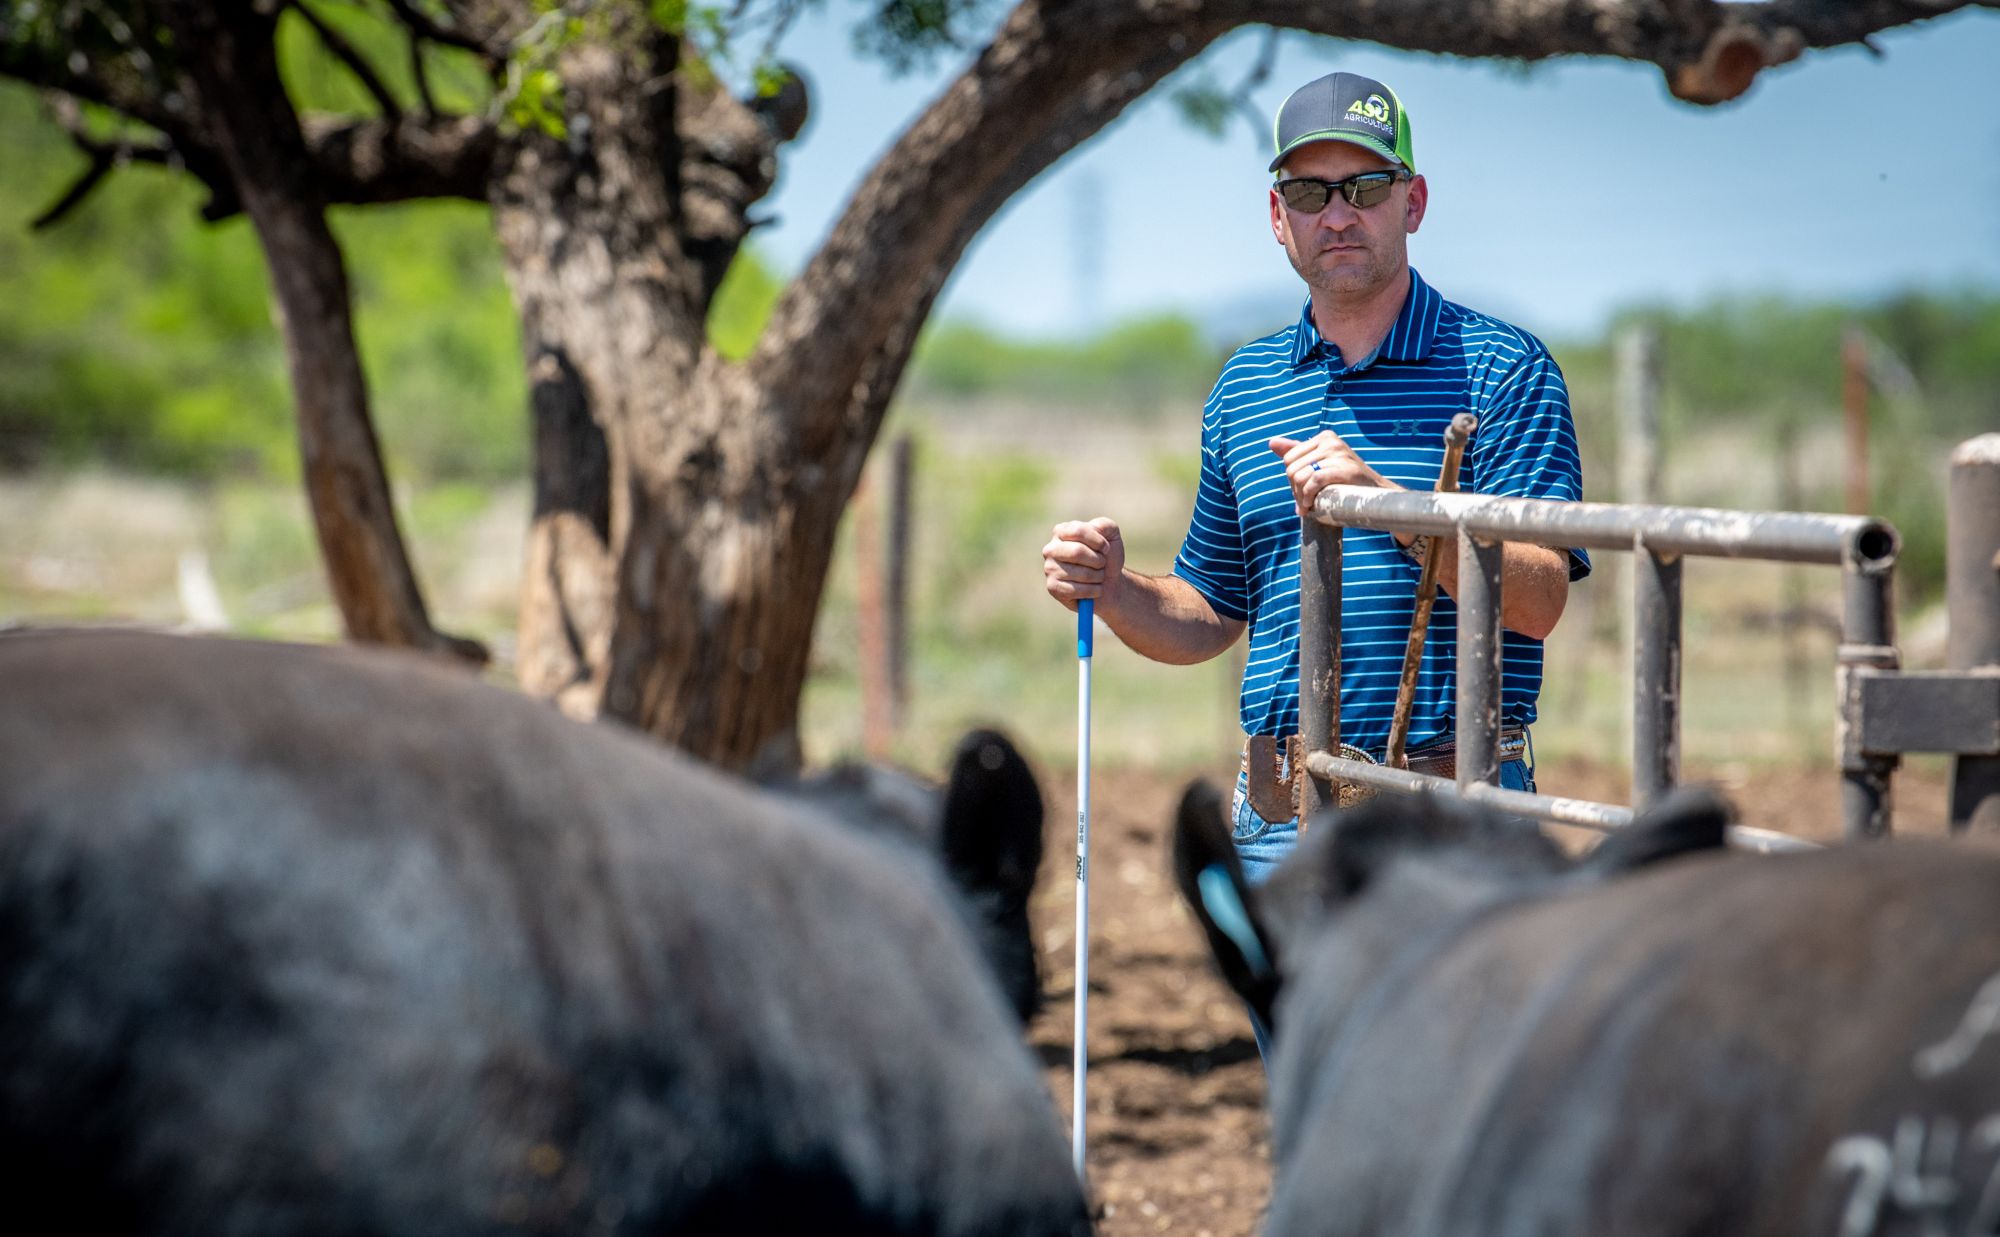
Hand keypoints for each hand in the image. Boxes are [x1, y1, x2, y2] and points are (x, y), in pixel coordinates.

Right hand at [1042, 517, 1125, 612]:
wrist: (1109, 582)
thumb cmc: (1107, 556)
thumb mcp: (1111, 535)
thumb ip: (1104, 525)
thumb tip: (1093, 528)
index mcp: (1061, 531)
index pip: (1078, 531)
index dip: (1098, 541)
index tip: (1106, 548)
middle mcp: (1051, 549)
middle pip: (1077, 552)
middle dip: (1098, 560)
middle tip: (1102, 564)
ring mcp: (1049, 568)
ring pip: (1081, 573)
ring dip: (1098, 577)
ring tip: (1098, 576)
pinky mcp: (1052, 587)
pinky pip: (1077, 590)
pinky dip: (1093, 591)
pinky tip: (1093, 589)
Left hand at [1269, 432, 1401, 517]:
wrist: (1376, 494)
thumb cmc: (1345, 481)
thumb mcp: (1320, 464)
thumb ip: (1297, 452)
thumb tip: (1271, 442)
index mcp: (1324, 437)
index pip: (1289, 458)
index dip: (1291, 479)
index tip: (1301, 493)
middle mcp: (1330, 441)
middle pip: (1292, 468)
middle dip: (1295, 490)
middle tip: (1304, 503)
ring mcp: (1338, 453)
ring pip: (1300, 476)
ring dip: (1300, 497)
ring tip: (1308, 507)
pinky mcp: (1344, 468)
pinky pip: (1313, 481)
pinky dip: (1308, 497)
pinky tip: (1311, 506)